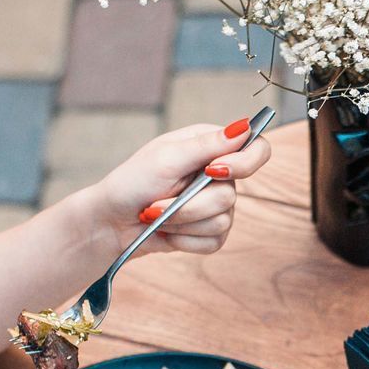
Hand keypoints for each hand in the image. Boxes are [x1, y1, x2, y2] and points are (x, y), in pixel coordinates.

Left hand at [90, 119, 271, 256]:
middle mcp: (218, 174)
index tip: (213, 172)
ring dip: (181, 223)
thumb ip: (206, 145)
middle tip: (158, 202)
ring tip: (157, 216)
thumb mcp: (167, 157)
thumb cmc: (131, 182)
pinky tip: (166, 232)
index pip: (256, 149)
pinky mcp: (210, 233)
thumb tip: (244, 127)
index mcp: (211, 146)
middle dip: (189, 205)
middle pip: (230, 196)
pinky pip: (213, 242)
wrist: (112, 221)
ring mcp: (216, 206)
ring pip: (221, 221)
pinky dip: (184, 240)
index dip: (245, 163)